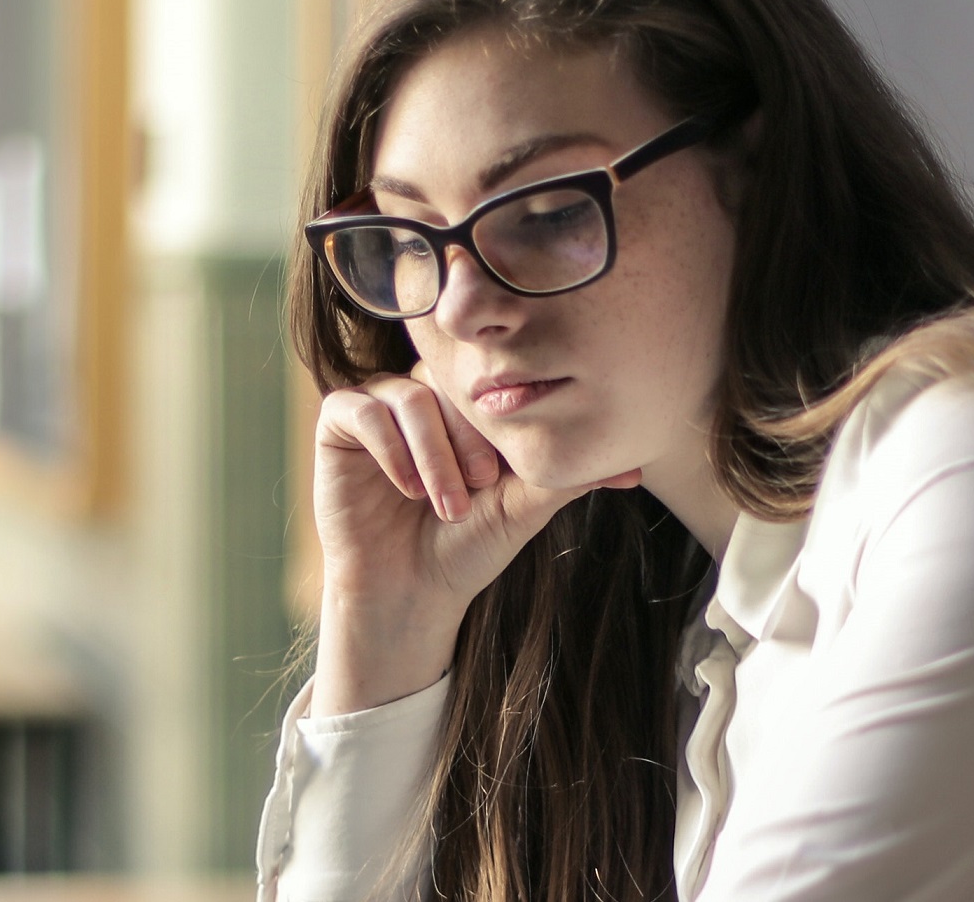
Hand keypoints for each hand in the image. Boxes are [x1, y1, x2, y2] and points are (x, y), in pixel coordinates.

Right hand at [307, 360, 639, 713]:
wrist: (412, 592)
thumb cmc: (468, 547)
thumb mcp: (526, 506)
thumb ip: (568, 475)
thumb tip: (634, 465)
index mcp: (470, 406)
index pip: (492, 381)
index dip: (507, 420)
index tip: (521, 472)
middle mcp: (425, 396)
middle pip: (452, 382)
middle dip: (472, 437)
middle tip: (484, 487)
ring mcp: (380, 406)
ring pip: (411, 396)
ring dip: (435, 453)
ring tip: (448, 503)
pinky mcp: (339, 423)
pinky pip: (361, 408)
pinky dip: (390, 448)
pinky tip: (407, 489)